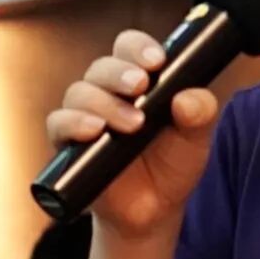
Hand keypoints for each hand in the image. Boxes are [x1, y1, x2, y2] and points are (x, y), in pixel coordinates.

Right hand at [45, 29, 218, 236]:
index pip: (129, 47)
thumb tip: (188, 98)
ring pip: (80, 92)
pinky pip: (59, 123)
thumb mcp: (197, 139)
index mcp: (139, 80)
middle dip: (119, 73)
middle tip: (140, 85)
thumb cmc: (173, 165)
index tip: (157, 61)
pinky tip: (94, 130)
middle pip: (102, 67)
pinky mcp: (69, 144)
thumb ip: (200, 114)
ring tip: (132, 124)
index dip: (139, 48)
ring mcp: (85, 116)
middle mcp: (108, 92)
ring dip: (104, 102)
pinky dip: (74, 123)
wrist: (154, 212)